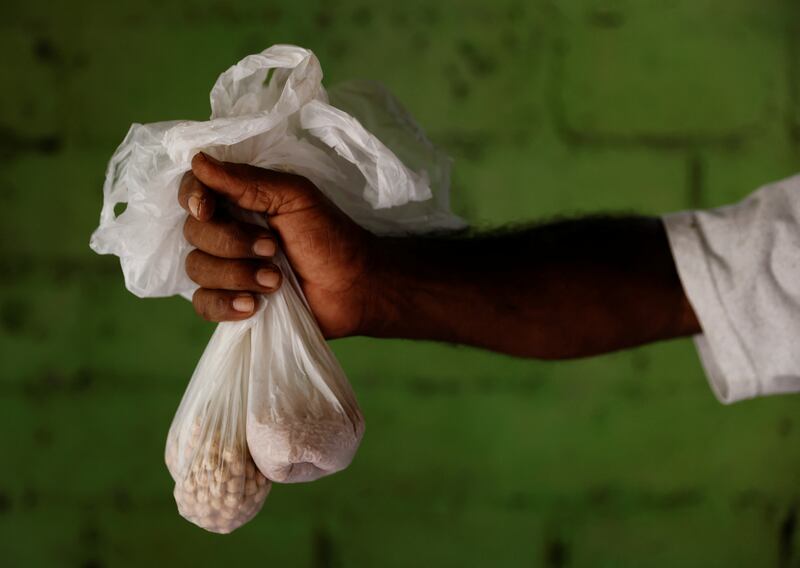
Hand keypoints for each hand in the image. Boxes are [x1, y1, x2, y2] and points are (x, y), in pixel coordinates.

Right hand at [178, 152, 376, 338]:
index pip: (192, 191)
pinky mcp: (232, 301)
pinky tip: (253, 305)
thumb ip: (246, 181)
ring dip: (237, 275)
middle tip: (273, 248)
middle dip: (231, 244)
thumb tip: (198, 161)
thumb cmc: (330, 236)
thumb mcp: (294, 197)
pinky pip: (203, 304)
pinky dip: (224, 304)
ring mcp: (227, 268)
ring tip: (276, 281)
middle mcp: (226, 231)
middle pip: (193, 234)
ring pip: (197, 269)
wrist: (353, 287)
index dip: (192, 199)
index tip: (207, 210)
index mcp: (239, 200)